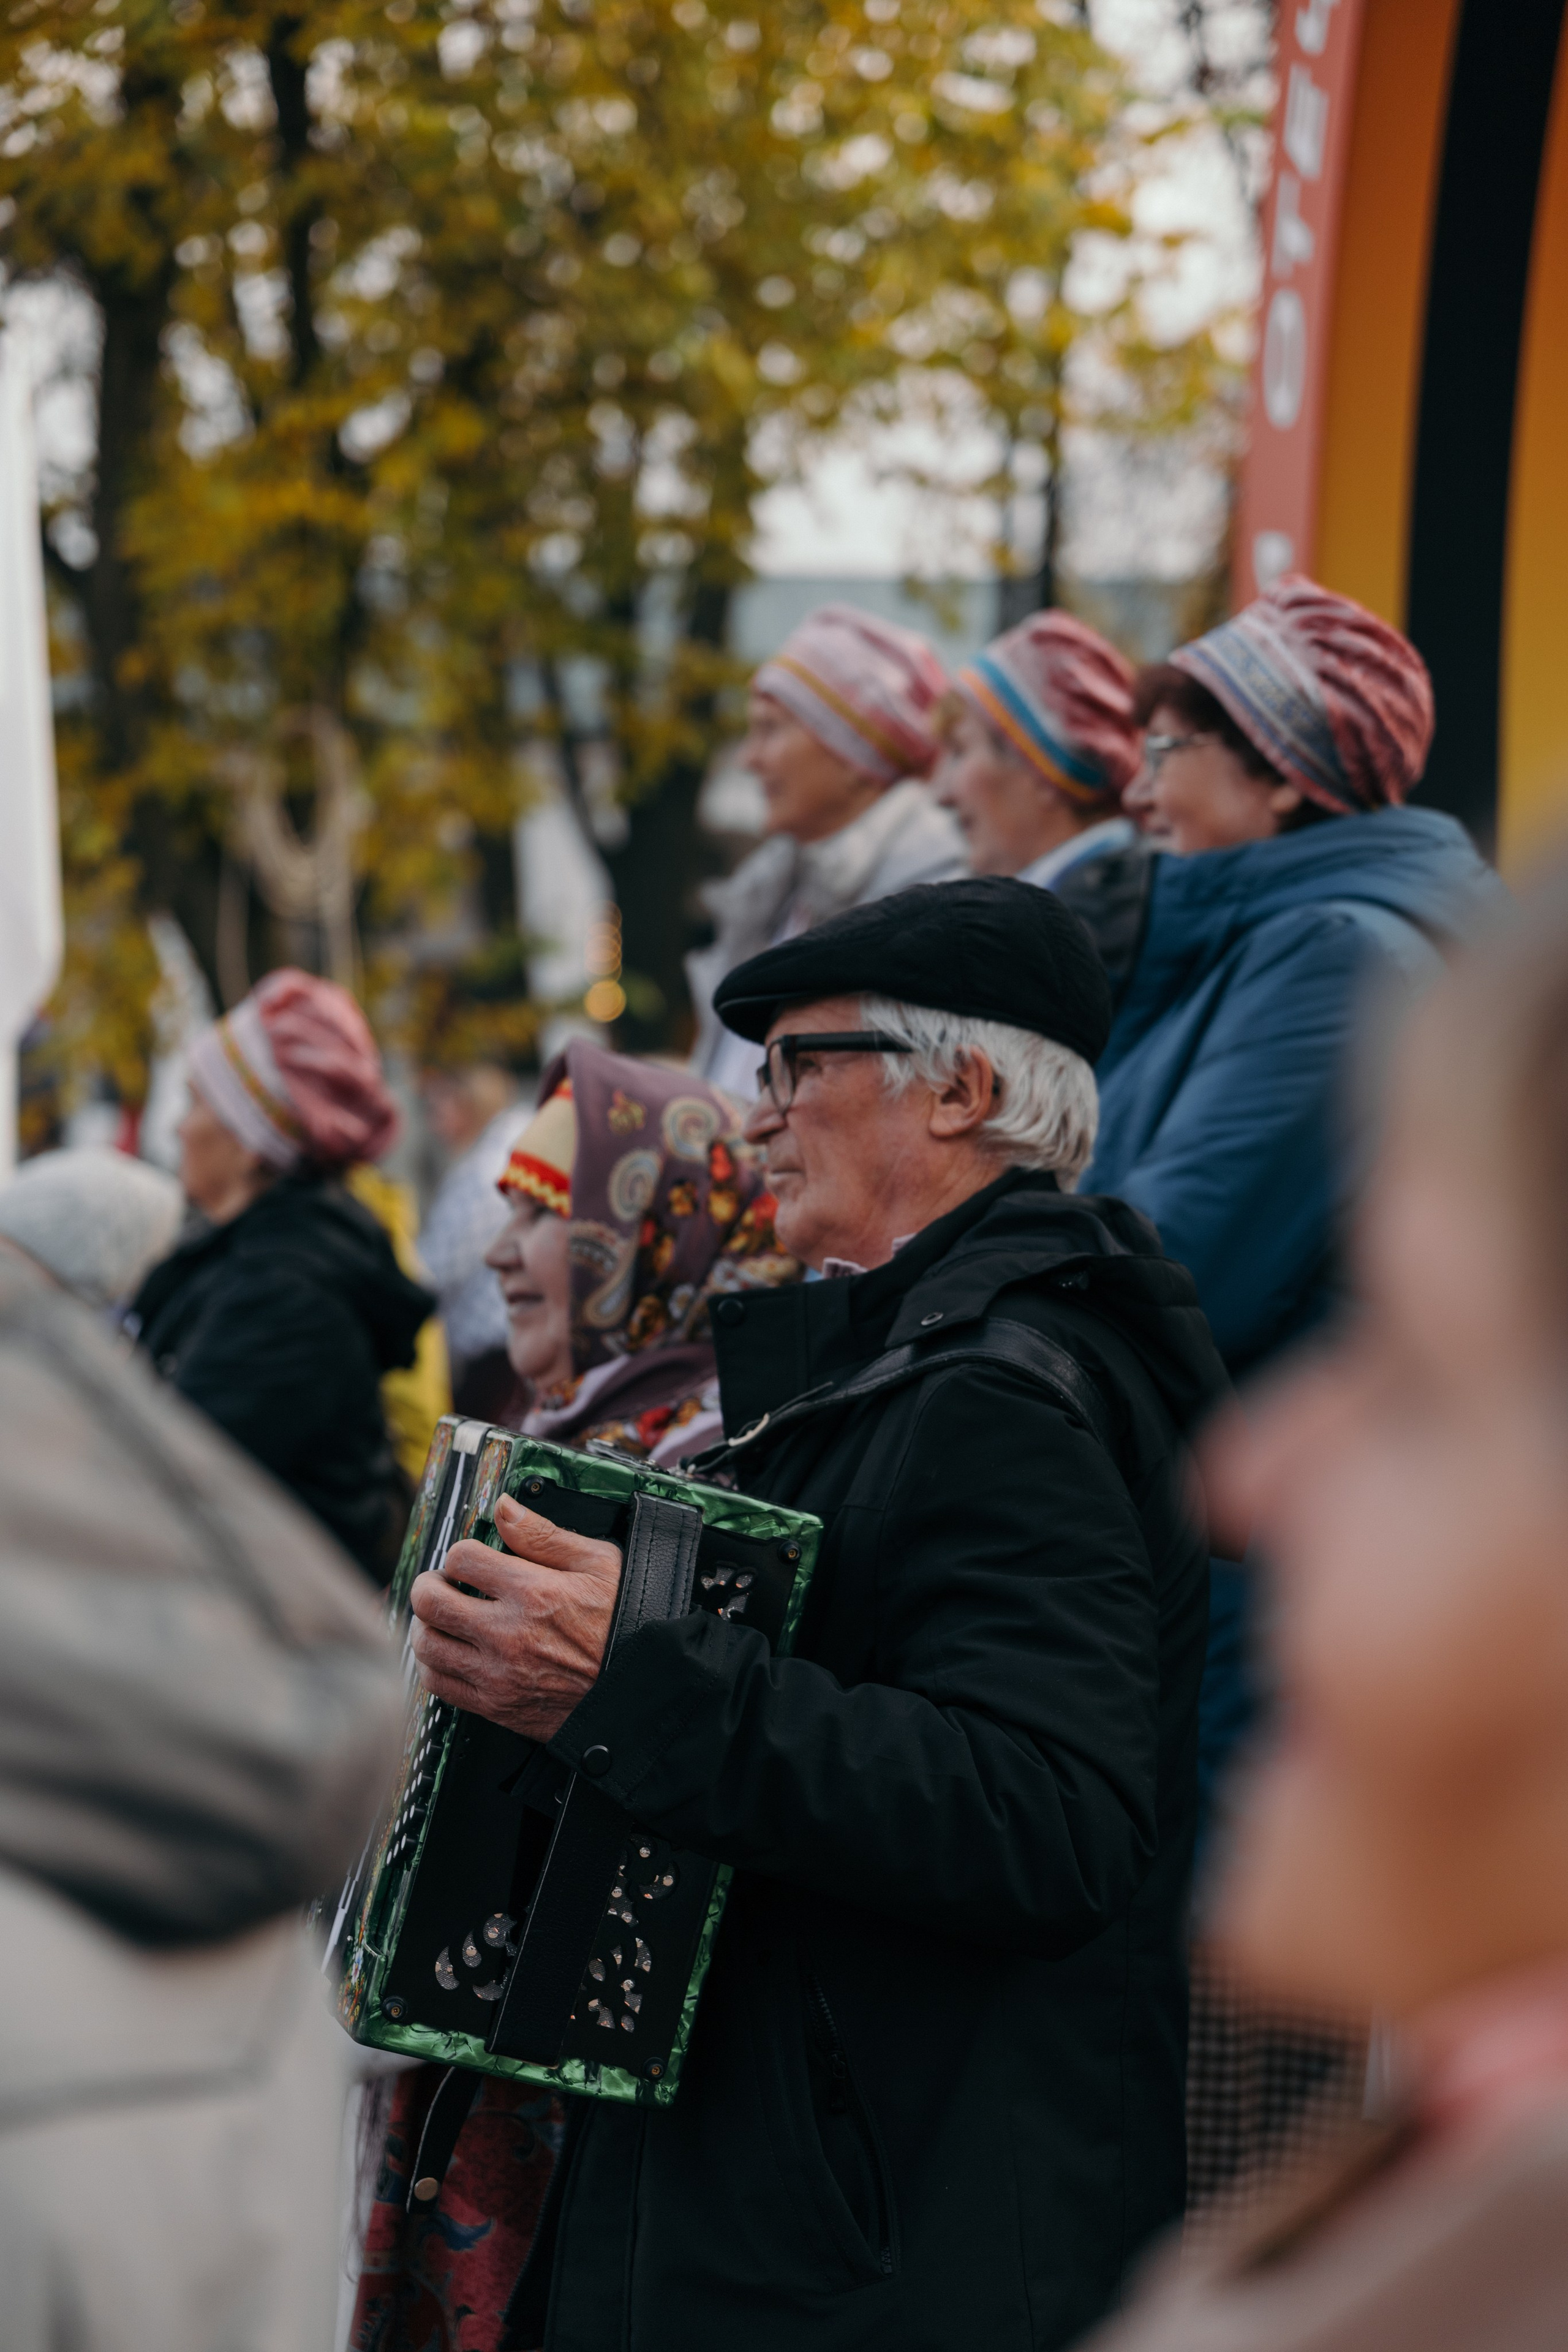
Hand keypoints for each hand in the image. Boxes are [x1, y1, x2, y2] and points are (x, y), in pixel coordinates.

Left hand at [409, 1493, 621, 1742]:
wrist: (640, 1688)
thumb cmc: (624, 1623)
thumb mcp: (599, 1564)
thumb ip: (544, 1535)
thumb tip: (505, 1508)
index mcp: (533, 1593)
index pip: (462, 1559)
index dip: (461, 1553)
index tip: (471, 1560)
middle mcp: (508, 1635)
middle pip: (430, 1602)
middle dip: (429, 1584)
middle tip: (442, 1583)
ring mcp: (498, 1675)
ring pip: (427, 1646)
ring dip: (427, 1625)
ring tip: (444, 1618)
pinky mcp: (496, 1706)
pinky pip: (439, 1685)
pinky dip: (434, 1665)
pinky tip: (452, 1652)